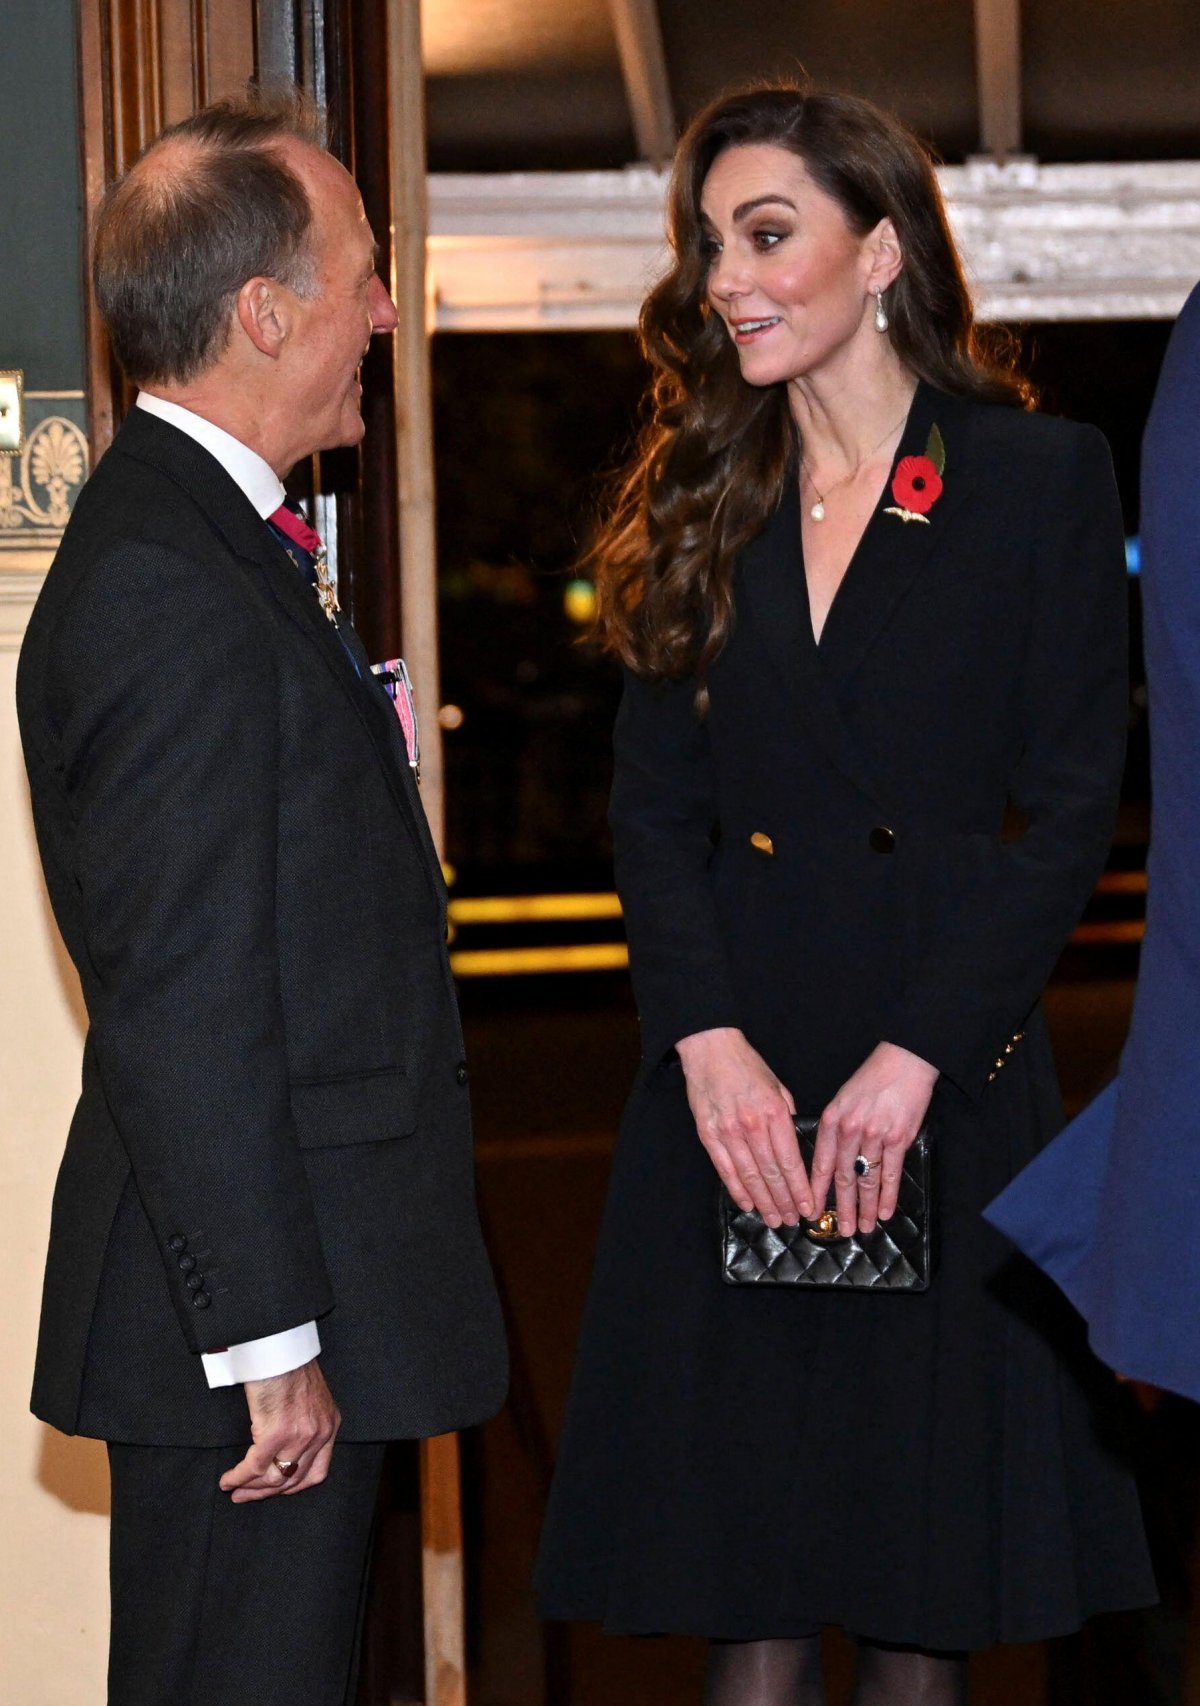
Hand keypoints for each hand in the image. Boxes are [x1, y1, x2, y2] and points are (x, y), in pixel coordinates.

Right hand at [219, 1358, 340, 1503]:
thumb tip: (281, 1446)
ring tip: (234, 1490)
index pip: (317, 1471)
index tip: (275, 1490)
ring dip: (250, 1488)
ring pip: (274, 1478)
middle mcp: (320, 1433)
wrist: (281, 1347)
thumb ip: (304, 1422)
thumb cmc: (289, 1364)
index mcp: (330, 1424)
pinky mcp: (277, 1433)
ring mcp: (300, 1435)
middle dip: (266, 1491)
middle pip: (293, 1479)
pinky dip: (239, 1476)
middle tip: (246, 1496)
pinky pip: (255, 1466)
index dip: (293, 1486)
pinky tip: (228, 1479)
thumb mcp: (309, 1397)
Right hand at [676, 1027, 812, 1226]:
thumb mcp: (778, 1087)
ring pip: (749, 1176)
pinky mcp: (708, 1134)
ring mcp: (728, 1131)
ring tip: (773, 1219)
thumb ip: (788, 1117)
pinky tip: (747, 1204)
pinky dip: (737, 1189)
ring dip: (763, 1201)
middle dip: (784, 1201)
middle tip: (792, 1220)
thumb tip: (795, 1147)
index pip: (790, 1160)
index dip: (799, 1188)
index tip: (808, 1207)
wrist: (711, 1049)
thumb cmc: (748, 1067)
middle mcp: (751, 1125)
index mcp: (774, 1112)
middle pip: (771, 1173)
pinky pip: (724, 1169)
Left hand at [810, 1042, 938, 1234]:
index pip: (819, 1163)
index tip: (811, 1211)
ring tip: (862, 1227)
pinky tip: (884, 1212)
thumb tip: (828, 1159)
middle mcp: (849, 1130)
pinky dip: (887, 1195)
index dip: (815, 1191)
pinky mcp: (899, 1138)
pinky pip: (891, 1173)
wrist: (903, 1061)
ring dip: (864, 1207)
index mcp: (831, 1120)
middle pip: (842, 1177)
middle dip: (840, 1207)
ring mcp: (874, 1135)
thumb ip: (834, 1128)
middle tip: (840, 1229)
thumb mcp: (842, 1098)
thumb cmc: (872, 1079)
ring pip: (866, 1179)